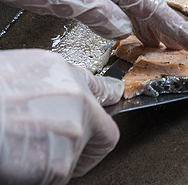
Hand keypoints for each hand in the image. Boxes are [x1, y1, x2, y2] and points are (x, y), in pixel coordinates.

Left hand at [0, 0, 187, 53]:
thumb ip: (94, 9)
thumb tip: (124, 29)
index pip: (148, 4)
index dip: (174, 26)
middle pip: (144, 1)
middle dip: (168, 26)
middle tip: (185, 47)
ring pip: (129, 3)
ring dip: (148, 25)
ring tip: (160, 45)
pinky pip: (111, 4)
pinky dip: (124, 20)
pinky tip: (125, 30)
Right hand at [0, 49, 123, 183]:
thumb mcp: (17, 70)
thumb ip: (48, 82)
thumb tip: (58, 92)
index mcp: (61, 72)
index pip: (100, 89)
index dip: (107, 99)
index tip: (113, 102)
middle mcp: (76, 100)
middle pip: (103, 131)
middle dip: (89, 144)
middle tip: (64, 149)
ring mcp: (72, 133)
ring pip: (77, 156)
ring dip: (57, 158)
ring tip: (24, 149)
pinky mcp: (60, 165)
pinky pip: (60, 175)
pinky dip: (42, 174)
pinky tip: (21, 160)